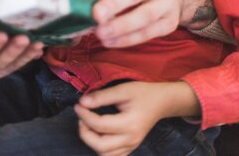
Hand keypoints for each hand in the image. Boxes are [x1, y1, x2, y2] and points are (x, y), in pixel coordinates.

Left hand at [75, 81, 199, 155]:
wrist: (161, 102)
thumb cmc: (142, 93)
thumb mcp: (123, 90)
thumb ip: (102, 97)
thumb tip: (82, 102)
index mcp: (129, 124)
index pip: (100, 126)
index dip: (85, 116)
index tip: (78, 105)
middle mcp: (130, 140)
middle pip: (100, 146)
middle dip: (85, 132)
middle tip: (81, 117)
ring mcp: (131, 147)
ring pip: (105, 155)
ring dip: (91, 142)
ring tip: (88, 124)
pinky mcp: (130, 148)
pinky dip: (101, 149)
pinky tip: (98, 135)